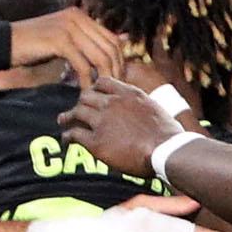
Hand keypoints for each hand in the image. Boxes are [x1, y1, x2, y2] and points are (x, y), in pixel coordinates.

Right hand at [9, 8, 124, 87]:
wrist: (5, 44)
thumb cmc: (34, 47)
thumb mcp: (63, 42)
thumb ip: (85, 44)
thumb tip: (115, 45)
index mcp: (80, 16)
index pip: (112, 38)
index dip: (119, 61)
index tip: (118, 80)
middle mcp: (77, 17)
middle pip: (110, 48)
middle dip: (115, 71)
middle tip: (113, 90)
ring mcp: (69, 27)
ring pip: (99, 57)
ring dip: (103, 78)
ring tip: (100, 93)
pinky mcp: (60, 41)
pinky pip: (83, 65)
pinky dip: (87, 81)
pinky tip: (85, 92)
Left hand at [58, 76, 182, 177]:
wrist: (166, 150)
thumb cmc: (168, 134)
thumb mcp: (155, 108)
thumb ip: (141, 105)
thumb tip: (142, 111)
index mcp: (128, 93)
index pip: (102, 82)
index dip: (94, 88)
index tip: (92, 94)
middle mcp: (112, 103)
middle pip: (86, 96)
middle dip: (80, 102)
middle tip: (77, 109)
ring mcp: (102, 121)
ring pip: (77, 112)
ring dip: (68, 116)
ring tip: (63, 120)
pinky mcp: (97, 141)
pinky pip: (74, 134)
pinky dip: (68, 135)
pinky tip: (67, 139)